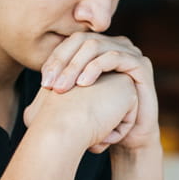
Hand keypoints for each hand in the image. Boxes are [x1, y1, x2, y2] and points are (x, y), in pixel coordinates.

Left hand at [40, 33, 159, 151]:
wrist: (128, 138)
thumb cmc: (101, 120)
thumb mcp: (76, 101)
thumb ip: (61, 86)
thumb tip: (37, 85)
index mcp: (99, 49)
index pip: (71, 43)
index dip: (55, 59)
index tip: (43, 83)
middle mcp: (115, 45)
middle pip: (82, 41)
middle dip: (63, 62)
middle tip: (50, 85)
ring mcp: (130, 52)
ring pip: (96, 46)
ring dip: (76, 66)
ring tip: (63, 88)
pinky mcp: (141, 64)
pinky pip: (115, 57)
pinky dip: (96, 67)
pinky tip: (84, 84)